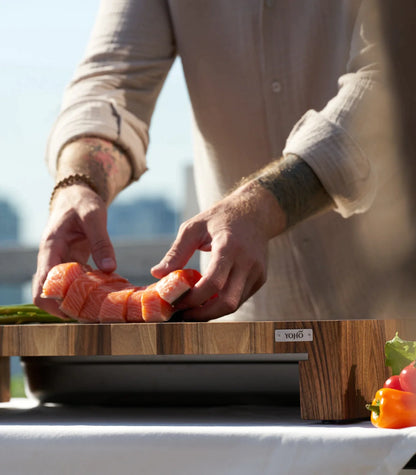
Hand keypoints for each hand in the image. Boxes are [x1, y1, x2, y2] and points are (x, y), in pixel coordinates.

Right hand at [32, 185, 115, 316]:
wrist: (77, 195)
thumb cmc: (83, 201)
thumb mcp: (94, 216)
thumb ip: (101, 242)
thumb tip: (109, 269)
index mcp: (51, 248)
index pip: (43, 283)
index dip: (55, 300)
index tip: (76, 311)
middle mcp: (52, 259)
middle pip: (48, 293)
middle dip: (66, 307)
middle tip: (93, 314)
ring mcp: (61, 263)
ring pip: (63, 291)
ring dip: (79, 300)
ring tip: (103, 306)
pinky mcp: (72, 264)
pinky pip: (77, 283)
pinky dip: (89, 290)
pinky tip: (108, 292)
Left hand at [151, 181, 284, 320]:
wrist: (256, 212)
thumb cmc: (221, 217)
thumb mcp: (194, 227)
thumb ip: (176, 252)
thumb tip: (157, 274)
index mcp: (230, 247)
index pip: (213, 283)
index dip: (192, 299)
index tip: (175, 302)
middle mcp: (248, 262)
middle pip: (227, 302)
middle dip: (202, 314)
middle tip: (182, 314)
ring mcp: (257, 272)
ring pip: (234, 305)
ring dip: (212, 311)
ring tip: (191, 308)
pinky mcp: (260, 278)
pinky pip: (240, 299)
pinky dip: (222, 304)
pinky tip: (207, 299)